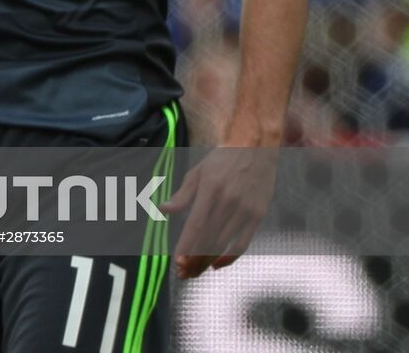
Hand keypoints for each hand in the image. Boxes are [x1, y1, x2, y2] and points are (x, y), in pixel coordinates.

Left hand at [160, 147, 278, 278]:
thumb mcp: (198, 172)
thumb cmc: (221, 160)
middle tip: (182, 273)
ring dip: (207, 261)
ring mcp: (245, 210)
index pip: (196, 225)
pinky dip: (230, 257)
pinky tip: (216, 264)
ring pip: (224, 244)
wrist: (255, 148)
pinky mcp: (258, 216)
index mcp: (210, 190)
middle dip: (194, 259)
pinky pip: (243, 243)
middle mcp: (228, 202)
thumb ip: (182, 195)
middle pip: (209, 239)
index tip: (177, 261)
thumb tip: (163, 210)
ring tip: (194, 272)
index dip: (186, 246)